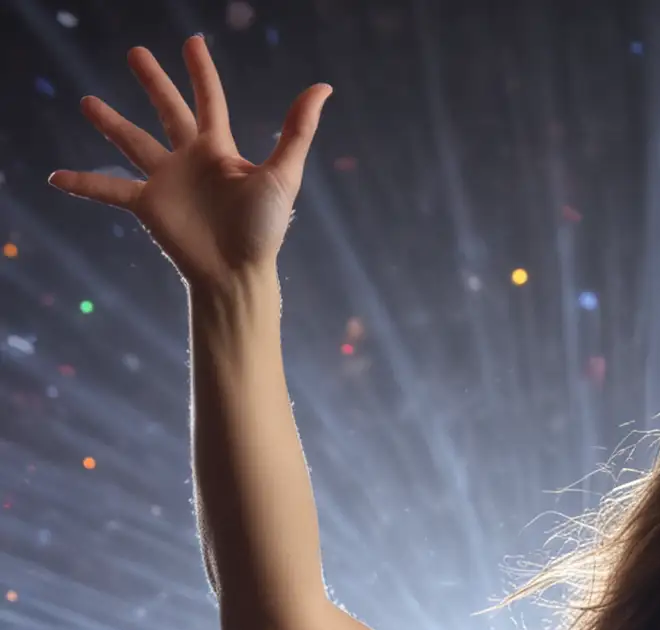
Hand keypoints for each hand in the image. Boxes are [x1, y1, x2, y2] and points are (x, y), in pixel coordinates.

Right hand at [46, 35, 330, 292]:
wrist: (237, 274)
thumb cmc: (264, 230)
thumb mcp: (283, 175)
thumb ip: (297, 131)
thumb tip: (322, 88)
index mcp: (220, 151)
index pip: (209, 101)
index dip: (201, 72)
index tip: (192, 42)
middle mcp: (191, 161)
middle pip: (168, 111)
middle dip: (154, 82)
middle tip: (136, 53)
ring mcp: (167, 182)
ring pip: (132, 143)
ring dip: (110, 122)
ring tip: (87, 101)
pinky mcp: (148, 206)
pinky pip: (109, 190)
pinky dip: (83, 183)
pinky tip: (55, 178)